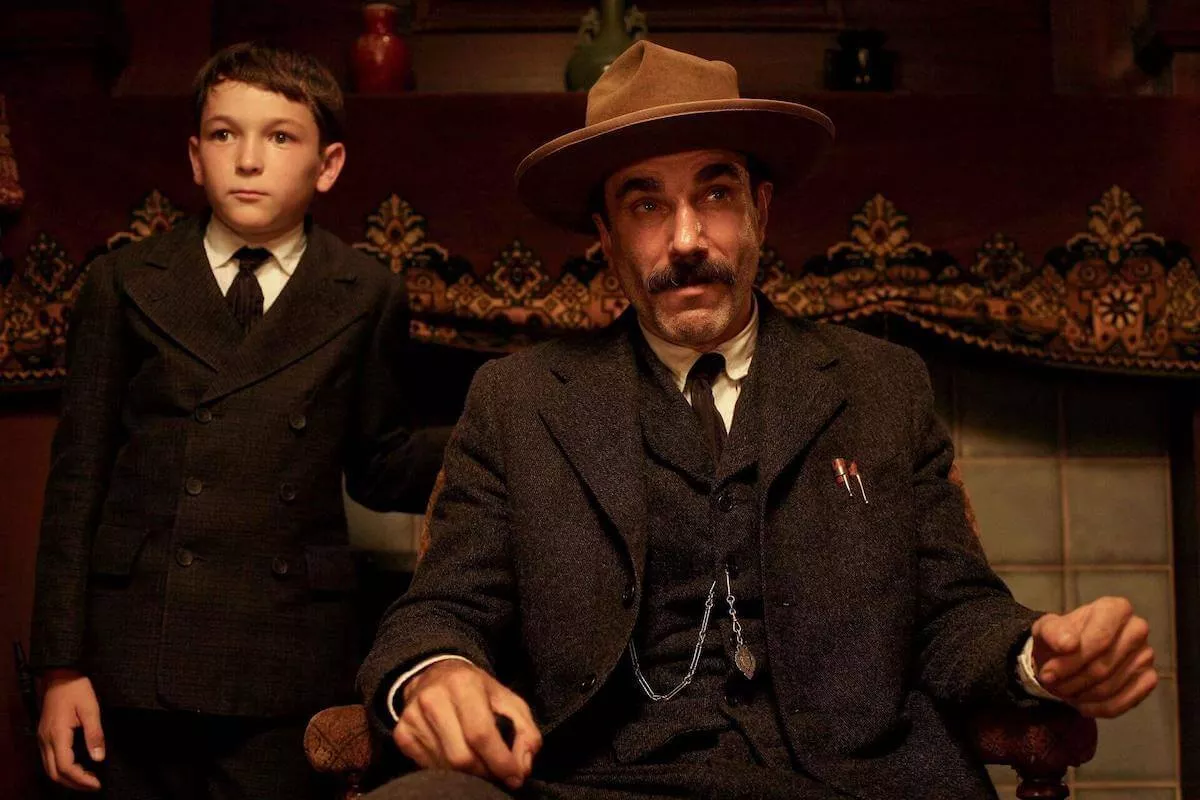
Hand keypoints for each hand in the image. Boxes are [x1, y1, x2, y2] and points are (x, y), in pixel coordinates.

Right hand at [37, 668, 104, 790]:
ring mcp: (42, 738)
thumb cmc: (77, 689)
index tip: (97, 783)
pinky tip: (76, 767)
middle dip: (73, 783)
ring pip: (49, 768)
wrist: (60, 674)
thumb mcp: (91, 709)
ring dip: (67, 778)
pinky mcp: (44, 735)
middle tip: (93, 785)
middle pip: (54, 773)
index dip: (81, 779)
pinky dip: (61, 769)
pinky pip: (49, 759)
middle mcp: (45, 740)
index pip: (66, 767)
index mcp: (57, 735)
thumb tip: (98, 758)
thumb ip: (94, 734)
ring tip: (86, 779)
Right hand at [395, 659, 541, 788]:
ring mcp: (413, 717)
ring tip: (480, 766)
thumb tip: (523, 768)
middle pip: (461, 757)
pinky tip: (456, 758)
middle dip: (485, 772)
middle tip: (497, 774)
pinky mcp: (401, 733)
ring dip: (467, 775)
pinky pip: (427, 767)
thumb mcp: (508, 701)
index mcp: (463, 684)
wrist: (435, 674)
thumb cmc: (478, 691)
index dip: (500, 761)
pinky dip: (447, 771)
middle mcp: (433, 699)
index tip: (515, 777)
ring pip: (444, 766)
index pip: (481, 734)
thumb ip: (525, 732)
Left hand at [1031, 596, 1156, 717]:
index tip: (1048, 673)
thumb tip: (1068, 644)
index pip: (1099, 639)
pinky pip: (1125, 702)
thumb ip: (1053, 632)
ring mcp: (1146, 655)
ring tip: (1064, 691)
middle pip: (1103, 665)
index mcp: (1114, 608)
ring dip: (1082, 695)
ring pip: (1111, 686)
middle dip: (1073, 680)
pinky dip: (1099, 708)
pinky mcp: (1149, 679)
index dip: (1070, 661)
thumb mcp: (1046, 630)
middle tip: (1052, 684)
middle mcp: (1137, 628)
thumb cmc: (1060, 638)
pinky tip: (1082, 704)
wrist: (1068, 654)